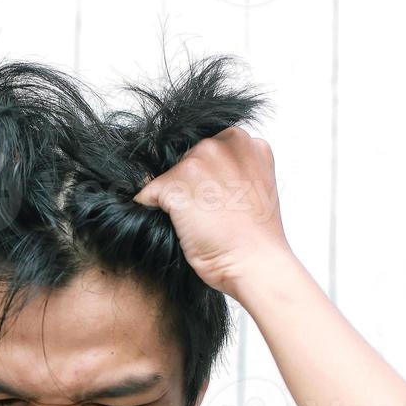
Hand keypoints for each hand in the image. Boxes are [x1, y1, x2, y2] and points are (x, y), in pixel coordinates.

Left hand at [132, 126, 294, 299]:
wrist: (255, 263)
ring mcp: (198, 162)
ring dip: (174, 198)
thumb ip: (235, 170)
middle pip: (187, 158)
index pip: (210, 150)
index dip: (209, 176)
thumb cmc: (257, 237)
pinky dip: (151, 209)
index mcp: (247, 143)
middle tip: (207, 214)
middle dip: (190, 184)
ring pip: (169, 176)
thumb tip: (205, 174)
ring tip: (195, 222)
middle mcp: (221, 144)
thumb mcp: (256, 187)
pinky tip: (175, 226)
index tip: (216, 198)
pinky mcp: (175, 184)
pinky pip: (148, 193)